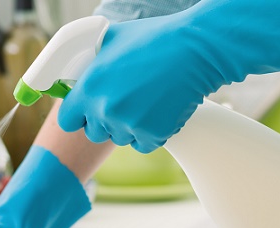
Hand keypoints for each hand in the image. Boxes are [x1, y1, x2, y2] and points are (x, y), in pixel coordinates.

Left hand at [58, 0, 279, 152]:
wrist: (214, 41)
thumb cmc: (173, 34)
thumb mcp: (125, 36)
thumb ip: (99, 55)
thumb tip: (64, 70)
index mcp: (96, 70)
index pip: (70, 110)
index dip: (84, 109)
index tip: (93, 105)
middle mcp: (106, 94)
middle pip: (95, 127)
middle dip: (113, 117)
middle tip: (138, 97)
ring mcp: (131, 113)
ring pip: (125, 138)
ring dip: (139, 124)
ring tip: (160, 96)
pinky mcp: (157, 128)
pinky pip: (149, 142)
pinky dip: (161, 130)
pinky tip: (174, 106)